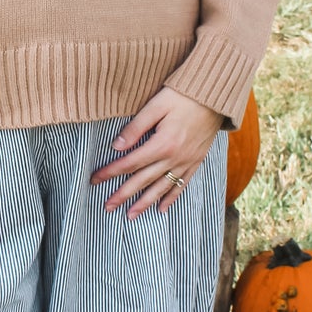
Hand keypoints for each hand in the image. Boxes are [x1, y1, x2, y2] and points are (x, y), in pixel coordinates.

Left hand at [90, 90, 224, 216]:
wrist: (216, 96)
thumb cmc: (183, 95)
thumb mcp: (157, 105)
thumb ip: (136, 127)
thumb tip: (116, 147)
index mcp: (162, 144)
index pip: (130, 163)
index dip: (110, 172)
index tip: (94, 179)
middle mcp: (174, 158)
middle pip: (143, 180)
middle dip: (123, 195)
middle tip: (107, 207)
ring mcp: (187, 162)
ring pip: (161, 188)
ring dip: (145, 203)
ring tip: (130, 215)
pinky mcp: (196, 161)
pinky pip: (182, 185)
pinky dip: (171, 198)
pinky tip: (161, 209)